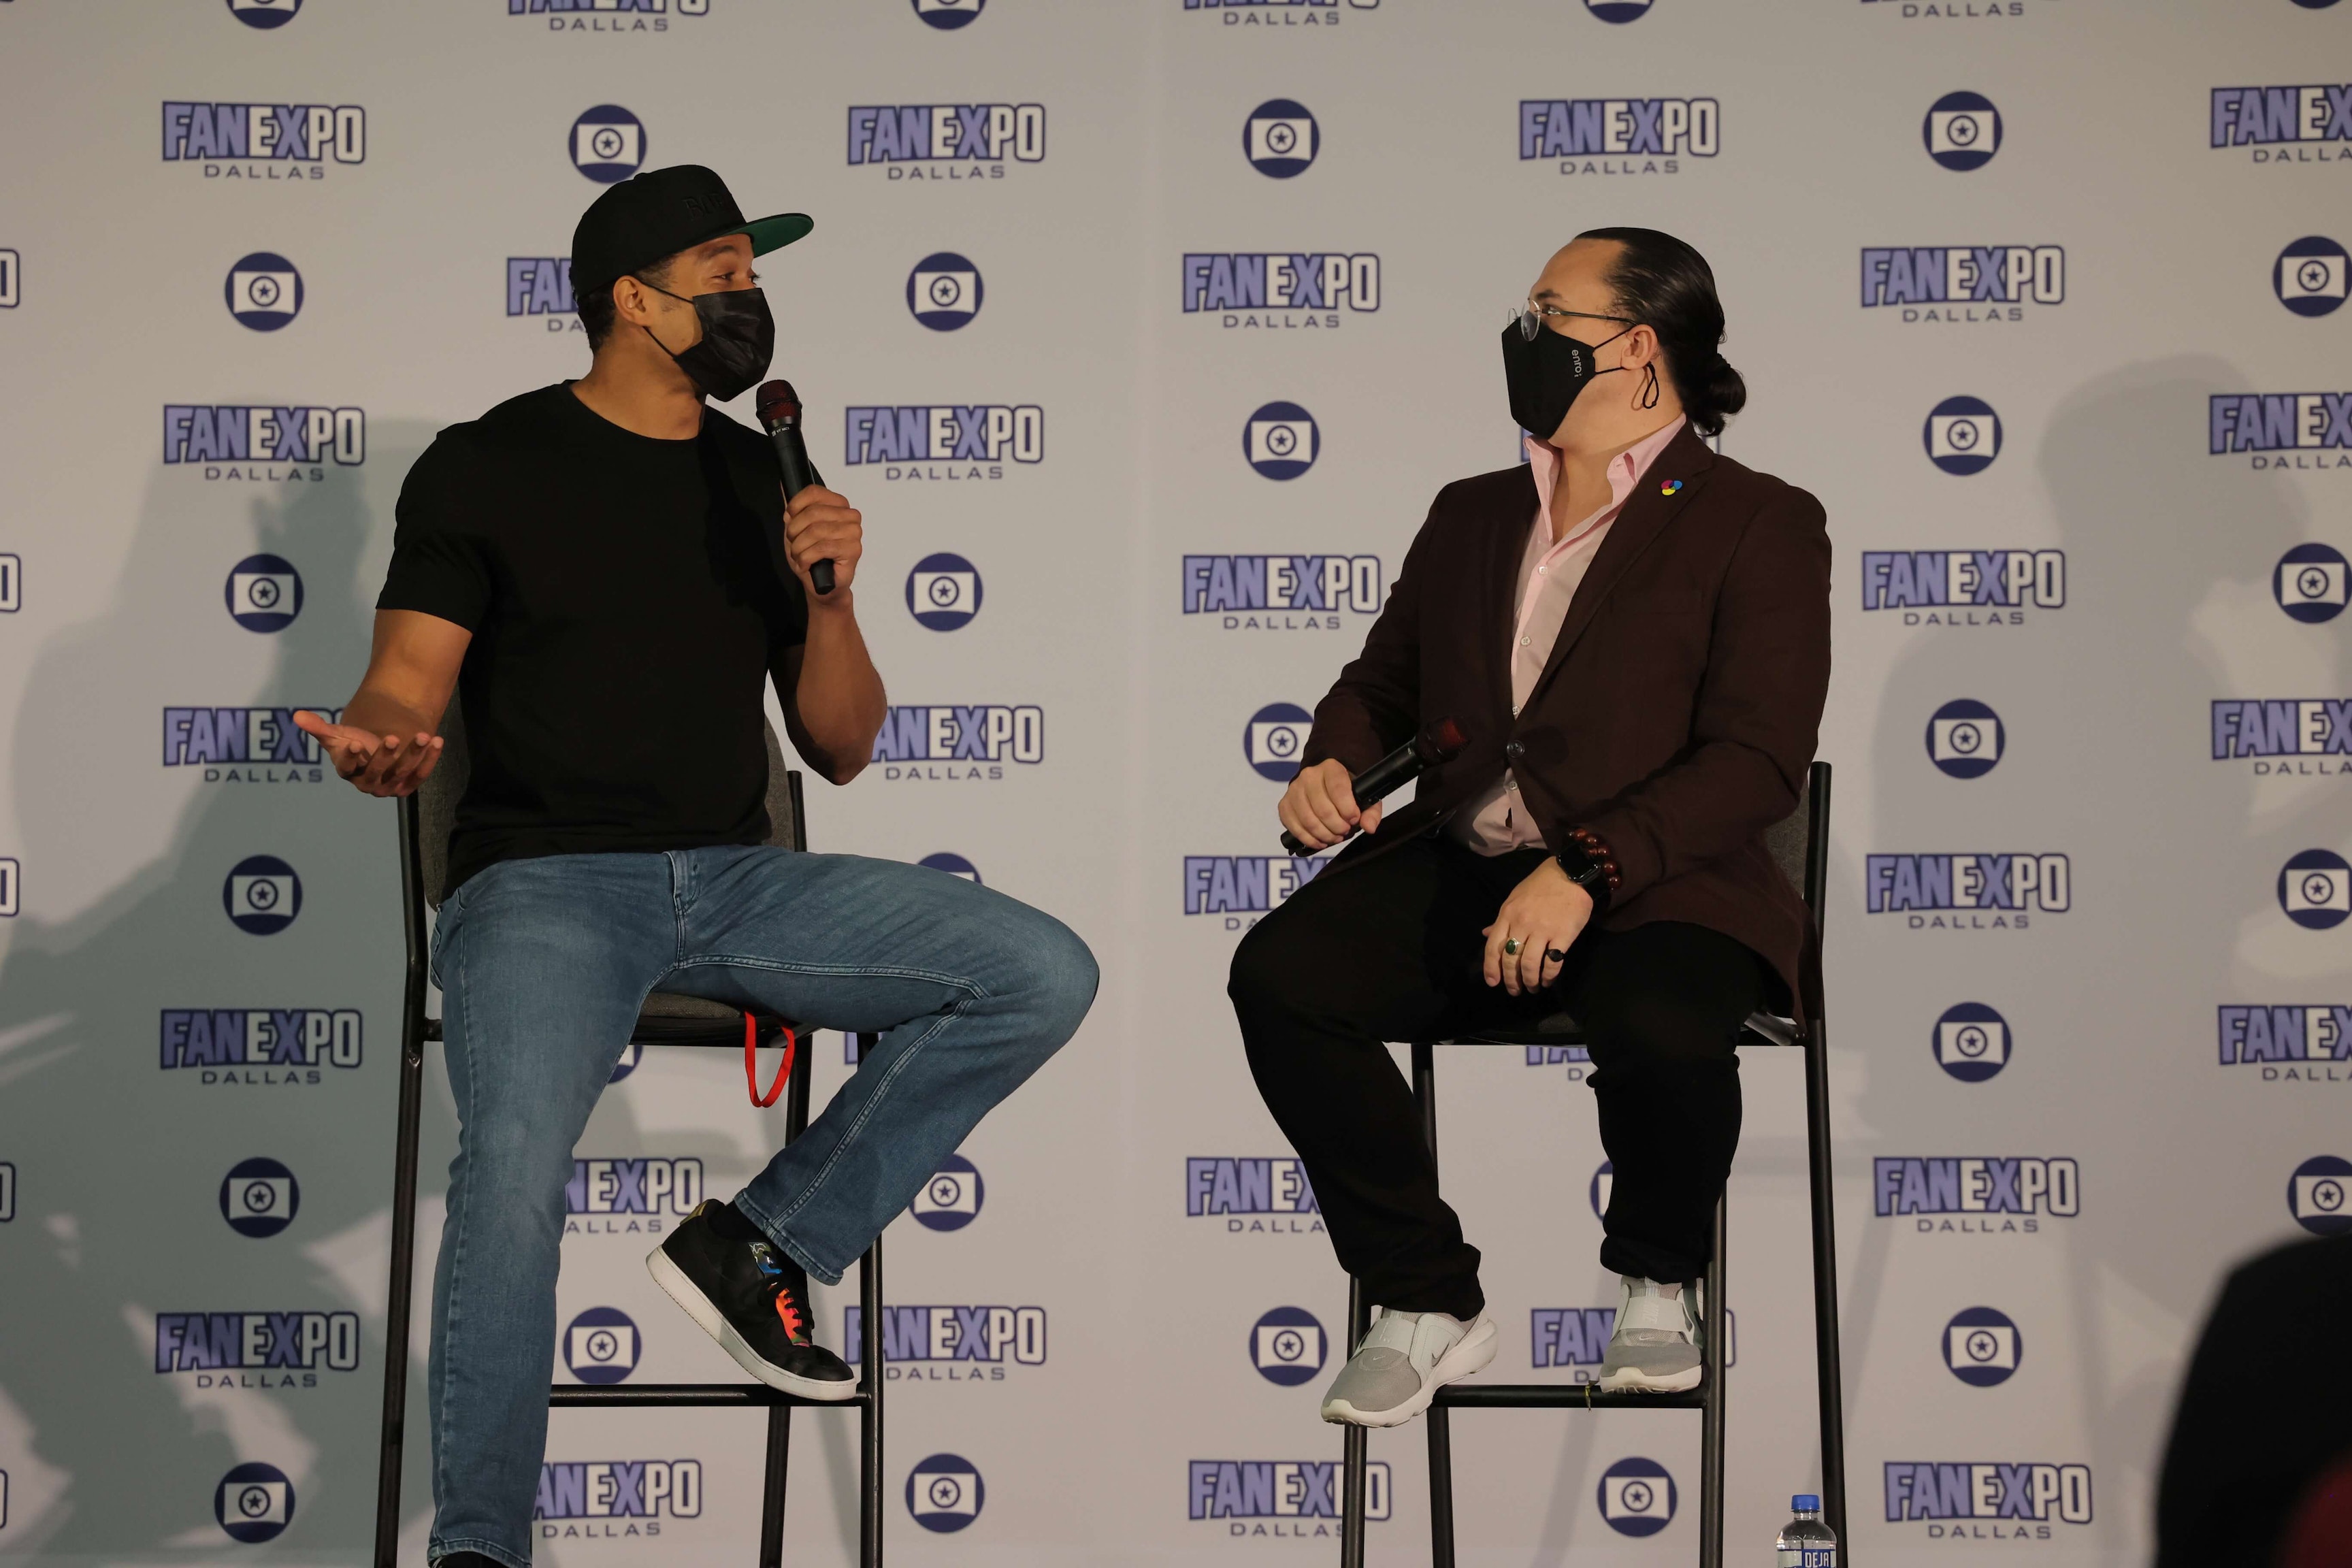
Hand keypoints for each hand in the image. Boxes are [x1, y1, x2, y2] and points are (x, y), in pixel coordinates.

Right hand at [292, 710, 442, 797]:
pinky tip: (437, 741)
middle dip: (386, 756)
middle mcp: (369, 783)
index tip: (355, 742)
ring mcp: (391, 785)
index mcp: (349, 772)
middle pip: (378, 772)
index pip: (348, 767)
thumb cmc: (353, 742)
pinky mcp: (409, 783)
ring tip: (424, 735)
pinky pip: (421, 773)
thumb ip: (318, 727)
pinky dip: (430, 758)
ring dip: (414, 754)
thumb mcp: (336, 735)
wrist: (377, 750)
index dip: (351, 756)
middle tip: (392, 737)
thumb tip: (297, 715)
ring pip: (403, 772)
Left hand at [784, 484, 861, 601]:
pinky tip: (806, 564)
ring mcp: (854, 532)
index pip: (815, 492)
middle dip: (795, 531)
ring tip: (800, 556)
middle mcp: (850, 516)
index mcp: (839, 505)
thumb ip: (793, 508)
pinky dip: (807, 558)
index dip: (796, 505)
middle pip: (814, 512)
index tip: (789, 518)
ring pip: (816, 531)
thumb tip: (783, 483)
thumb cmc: (812, 557)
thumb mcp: (797, 529)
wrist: (821, 586)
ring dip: (800, 547)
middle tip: (794, 544)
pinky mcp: (854, 549)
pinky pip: (822, 548)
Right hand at [1277, 758, 1381, 850]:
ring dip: (1324, 835)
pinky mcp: (1284, 805)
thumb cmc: (1345, 791)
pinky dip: (1309, 839)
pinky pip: (1294, 827)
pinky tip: (1320, 841)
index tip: (1354, 819)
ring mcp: (1294, 790)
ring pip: (1308, 820)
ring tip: (1334, 837)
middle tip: (1344, 831)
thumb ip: (1371, 811)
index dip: (1347, 808)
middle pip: (1322, 809)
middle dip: (1337, 826)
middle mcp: (1309, 775)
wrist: (1323, 784)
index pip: (1338, 788)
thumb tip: (1369, 827)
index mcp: (1331, 768)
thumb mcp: (1363, 796)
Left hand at [1482, 858, 1593, 994]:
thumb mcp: (1515, 899)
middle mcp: (1522, 924)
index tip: (1493, 983)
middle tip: (1515, 990)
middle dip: (1511, 980)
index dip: (1491, 968)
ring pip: (1530, 965)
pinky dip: (1548, 976)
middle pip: (1511, 960)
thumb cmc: (1541, 886)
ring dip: (1530, 981)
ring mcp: (1543, 929)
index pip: (1494, 947)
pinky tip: (1548, 980)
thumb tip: (1485, 934)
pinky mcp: (1563, 934)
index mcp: (1507, 914)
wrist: (1570, 874)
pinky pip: (1552, 962)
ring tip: (1533, 988)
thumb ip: (1502, 920)